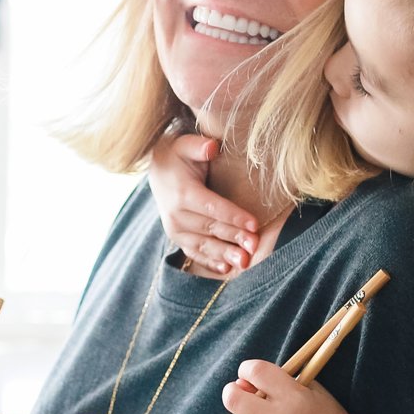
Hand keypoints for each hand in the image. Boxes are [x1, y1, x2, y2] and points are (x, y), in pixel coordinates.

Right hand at [148, 131, 259, 274]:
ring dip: (224, 254)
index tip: (253, 224)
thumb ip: (199, 146)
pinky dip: (209, 263)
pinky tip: (226, 269)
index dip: (233, 215)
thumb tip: (212, 147)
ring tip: (244, 262)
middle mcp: (175, 214)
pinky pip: (194, 253)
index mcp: (181, 193)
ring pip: (203, 245)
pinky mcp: (178, 239)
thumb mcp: (186, 144)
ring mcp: (175, 230)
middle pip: (210, 228)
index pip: (211, 206)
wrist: (158, 171)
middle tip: (254, 246)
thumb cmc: (179, 155)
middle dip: (234, 238)